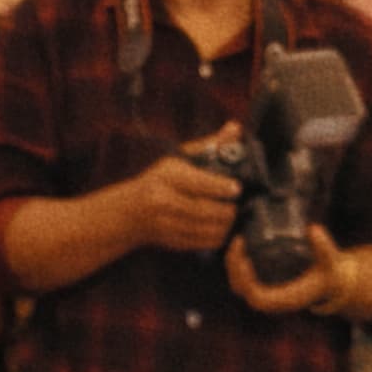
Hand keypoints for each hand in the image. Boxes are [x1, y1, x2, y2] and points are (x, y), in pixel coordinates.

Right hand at [126, 138, 243, 254]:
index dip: (219, 187)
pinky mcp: (173, 242)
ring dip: (225, 226)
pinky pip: (202, 243)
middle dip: (226, 210)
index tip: (236, 188)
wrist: (132, 212)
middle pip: (203, 209)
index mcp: (168, 176)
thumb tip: (236, 128)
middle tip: (238, 206)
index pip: (197, 183)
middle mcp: (165, 201)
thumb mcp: (180, 158)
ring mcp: (168, 224)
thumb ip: (209, 145)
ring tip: (233, 217)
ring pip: (204, 229)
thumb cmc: (161, 180)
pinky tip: (224, 229)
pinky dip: (217, 237)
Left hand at [227, 222, 350, 314]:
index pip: (255, 298)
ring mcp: (264, 292)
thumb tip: (313, 229)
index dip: (246, 282)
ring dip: (232, 262)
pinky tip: (241, 243)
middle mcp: (271, 299)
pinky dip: (236, 261)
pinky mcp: (262, 282)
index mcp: (283, 300)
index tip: (246, 259)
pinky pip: (241, 276)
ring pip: (237, 283)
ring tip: (239, 239)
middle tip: (239, 240)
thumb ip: (324, 248)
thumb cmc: (329, 273)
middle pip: (240, 289)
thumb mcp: (331, 261)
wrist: (329, 281)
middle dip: (234, 266)